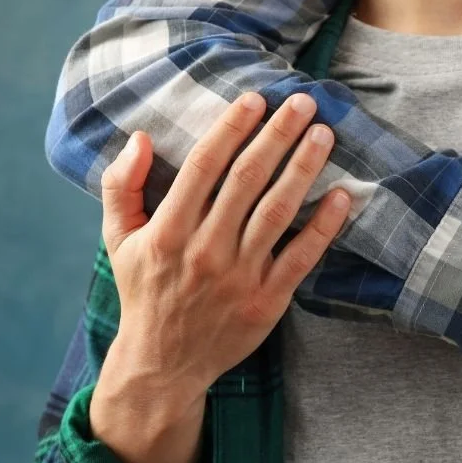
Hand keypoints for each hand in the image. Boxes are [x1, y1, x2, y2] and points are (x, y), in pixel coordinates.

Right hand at [91, 92, 350, 462]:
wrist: (164, 363)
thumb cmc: (145, 292)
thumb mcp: (119, 239)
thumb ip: (121, 186)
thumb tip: (139, 137)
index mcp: (168, 231)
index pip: (203, 167)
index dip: (231, 129)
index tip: (254, 99)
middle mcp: (205, 250)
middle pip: (247, 180)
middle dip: (277, 136)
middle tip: (302, 103)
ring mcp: (239, 276)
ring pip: (277, 211)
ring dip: (303, 169)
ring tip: (324, 135)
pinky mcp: (268, 300)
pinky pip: (302, 256)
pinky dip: (324, 225)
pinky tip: (342, 196)